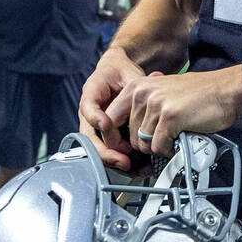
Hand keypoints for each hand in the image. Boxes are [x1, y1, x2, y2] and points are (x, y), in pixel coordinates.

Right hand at [78, 47, 147, 169]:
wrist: (117, 76)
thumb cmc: (120, 73)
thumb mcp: (128, 73)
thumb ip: (137, 81)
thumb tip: (153, 79)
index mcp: (91, 94)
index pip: (88, 107)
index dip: (95, 117)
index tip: (106, 124)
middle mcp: (90, 114)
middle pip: (90, 137)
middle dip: (106, 151)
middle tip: (124, 159)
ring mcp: (96, 128)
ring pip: (98, 149)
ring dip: (115, 160)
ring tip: (132, 167)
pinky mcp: (106, 137)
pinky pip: (110, 152)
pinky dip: (123, 161)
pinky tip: (138, 167)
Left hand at [109, 66, 241, 156]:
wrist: (226, 91)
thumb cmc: (200, 94)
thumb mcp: (163, 91)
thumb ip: (145, 105)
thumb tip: (131, 130)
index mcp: (137, 86)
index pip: (111, 118)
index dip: (119, 137)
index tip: (129, 146)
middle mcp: (143, 93)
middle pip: (129, 135)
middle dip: (145, 145)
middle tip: (161, 143)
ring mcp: (156, 105)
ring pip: (143, 143)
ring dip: (159, 147)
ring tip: (173, 139)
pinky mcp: (170, 118)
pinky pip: (158, 146)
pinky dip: (169, 149)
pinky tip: (180, 140)